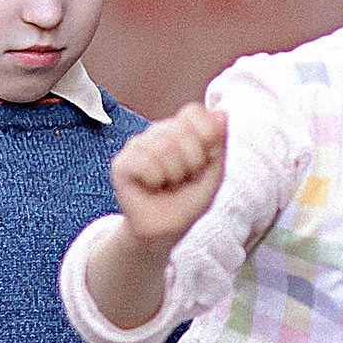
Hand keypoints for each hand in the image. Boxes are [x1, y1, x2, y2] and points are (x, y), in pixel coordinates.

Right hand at [110, 103, 227, 256]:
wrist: (167, 229)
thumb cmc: (189, 200)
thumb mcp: (213, 174)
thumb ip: (218, 143)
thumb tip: (221, 113)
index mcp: (179, 130)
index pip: (193, 112)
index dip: (205, 135)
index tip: (204, 161)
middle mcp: (156, 133)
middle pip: (181, 129)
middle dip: (192, 161)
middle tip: (184, 178)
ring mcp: (136, 146)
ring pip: (164, 147)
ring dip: (173, 174)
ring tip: (168, 184)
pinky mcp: (121, 164)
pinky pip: (145, 163)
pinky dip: (155, 180)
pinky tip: (152, 186)